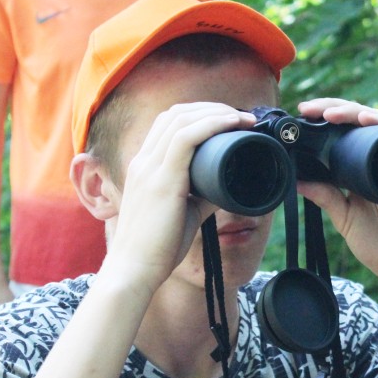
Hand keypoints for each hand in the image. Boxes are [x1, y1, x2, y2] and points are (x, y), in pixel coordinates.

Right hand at [101, 103, 257, 291]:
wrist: (135, 269)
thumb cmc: (157, 246)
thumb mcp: (185, 213)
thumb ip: (202, 197)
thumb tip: (227, 190)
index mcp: (144, 166)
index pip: (167, 124)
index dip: (197, 114)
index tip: (226, 120)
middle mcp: (143, 161)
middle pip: (175, 114)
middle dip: (210, 108)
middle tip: (240, 115)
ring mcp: (150, 168)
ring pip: (181, 120)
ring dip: (215, 112)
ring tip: (242, 118)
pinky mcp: (162, 180)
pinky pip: (186, 138)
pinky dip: (212, 125)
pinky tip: (231, 124)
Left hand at [294, 98, 377, 291]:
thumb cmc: (377, 244)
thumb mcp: (343, 217)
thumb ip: (325, 197)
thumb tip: (297, 180)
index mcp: (361, 168)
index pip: (343, 133)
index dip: (323, 121)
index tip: (300, 117)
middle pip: (357, 121)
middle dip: (332, 109)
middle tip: (307, 110)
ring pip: (376, 122)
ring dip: (353, 112)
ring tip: (329, 113)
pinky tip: (365, 119)